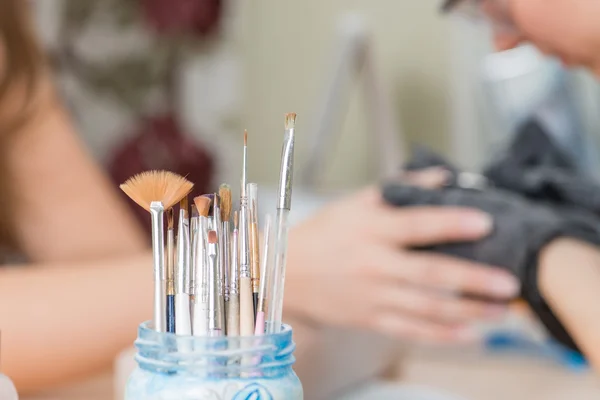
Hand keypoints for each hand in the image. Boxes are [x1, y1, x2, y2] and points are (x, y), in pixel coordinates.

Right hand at [284, 187, 518, 342]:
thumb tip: (442, 177)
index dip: (451, 223)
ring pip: (426, 307)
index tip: (485, 223)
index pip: (415, 225)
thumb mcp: (355, 204)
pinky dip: (441, 335)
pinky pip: (410, 330)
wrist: (289, 274)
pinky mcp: (370, 318)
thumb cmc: (325, 234)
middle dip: (472, 279)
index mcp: (370, 230)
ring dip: (467, 311)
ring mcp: (373, 295)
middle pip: (429, 273)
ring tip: (500, 312)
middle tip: (509, 282)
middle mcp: (374, 264)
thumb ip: (399, 189)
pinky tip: (469, 335)